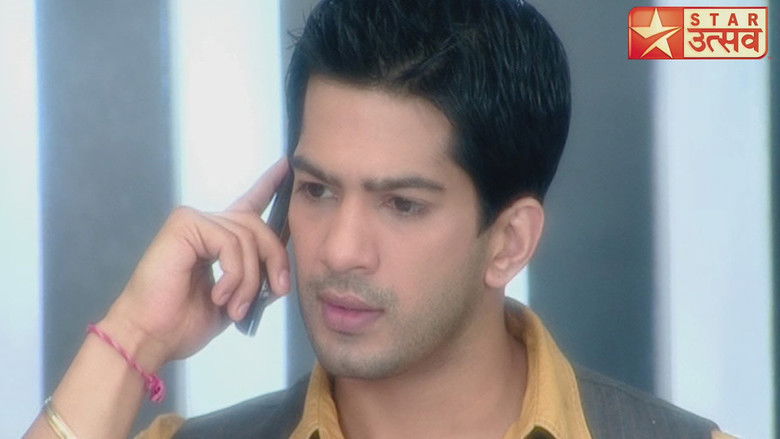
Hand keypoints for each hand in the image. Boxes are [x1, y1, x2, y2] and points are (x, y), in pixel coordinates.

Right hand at [100, 158, 291, 368]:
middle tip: (275, 292)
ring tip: (236, 307)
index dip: (268, 185)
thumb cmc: (183, 323)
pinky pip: (230, 243)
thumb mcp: (237, 300)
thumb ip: (258, 279)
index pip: (249, 205)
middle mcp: (207, 224)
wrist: (150, 337)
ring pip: (248, 238)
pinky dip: (233, 274)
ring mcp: (194, 221)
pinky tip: (219, 295)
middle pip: (259, 226)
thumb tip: (281, 273)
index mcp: (218, 239)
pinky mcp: (185, 224)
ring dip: (249, 279)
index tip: (286, 166)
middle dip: (275, 260)